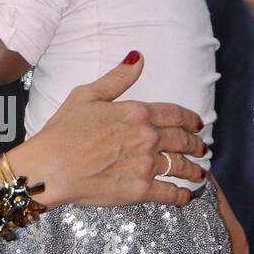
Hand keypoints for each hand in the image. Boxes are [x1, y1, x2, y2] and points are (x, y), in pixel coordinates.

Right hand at [19, 51, 208, 207]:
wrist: (50, 167)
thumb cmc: (63, 131)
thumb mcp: (87, 95)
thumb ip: (117, 79)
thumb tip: (137, 57)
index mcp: (138, 113)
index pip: (175, 115)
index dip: (190, 120)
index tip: (198, 125)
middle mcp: (148, 138)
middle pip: (182, 141)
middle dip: (196, 145)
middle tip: (202, 149)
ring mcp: (146, 165)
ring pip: (181, 167)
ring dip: (193, 170)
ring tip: (199, 174)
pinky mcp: (140, 190)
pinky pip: (170, 193)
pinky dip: (181, 195)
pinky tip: (186, 196)